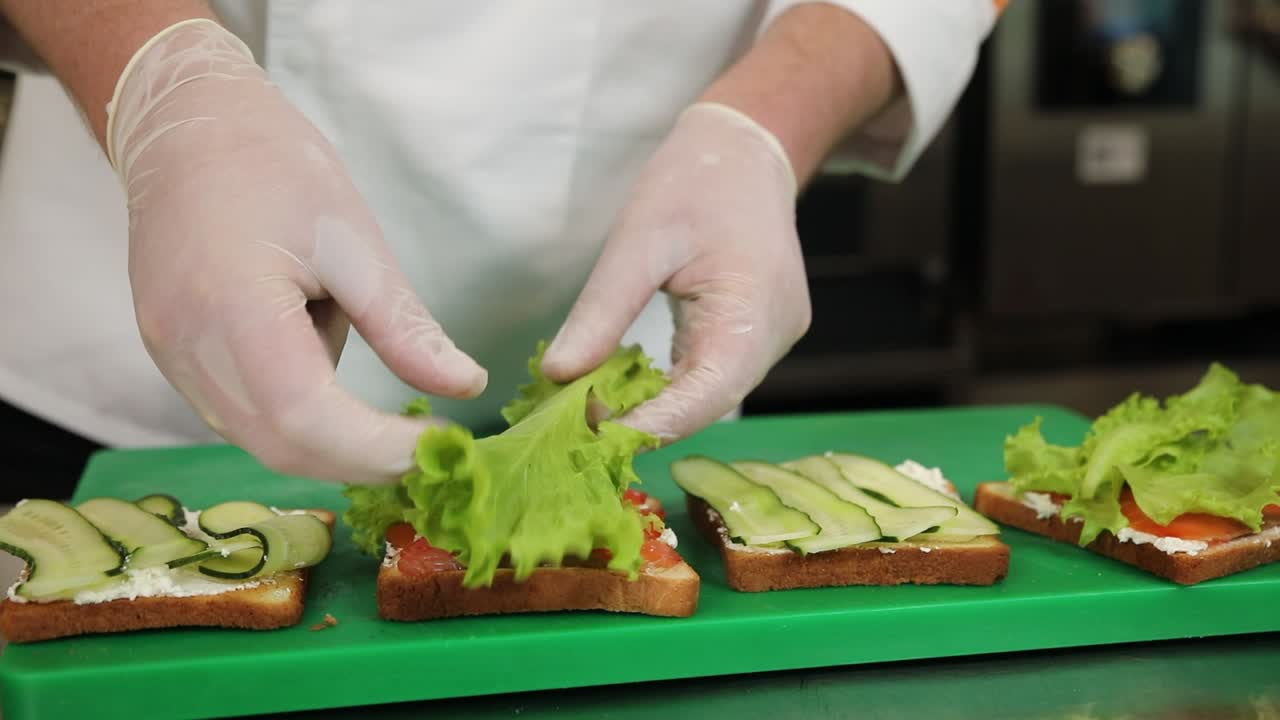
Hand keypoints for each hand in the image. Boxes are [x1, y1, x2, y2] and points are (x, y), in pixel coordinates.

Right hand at [109, 20, 485, 481]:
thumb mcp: (354, 240)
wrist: (188, 127)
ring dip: (332, 443)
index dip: (376, 448)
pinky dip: (298, 419)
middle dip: (362, 459)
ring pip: (259, 439)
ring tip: (387, 416)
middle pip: (279, 445)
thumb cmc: (275, 168)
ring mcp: (170, 357)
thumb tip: (466, 386)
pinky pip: (240, 415)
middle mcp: (187, 347)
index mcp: (232, 308)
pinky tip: (331, 380)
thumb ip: (404, 326)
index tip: (440, 444)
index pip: (305, 416)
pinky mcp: (172, 357)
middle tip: (427, 448)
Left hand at [541, 103, 809, 442]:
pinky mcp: (758, 335)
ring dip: (654, 405)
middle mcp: (773, 337)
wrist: (745, 149)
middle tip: (575, 426)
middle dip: (644, 421)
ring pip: (708, 394)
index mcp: (755, 311)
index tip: (590, 439)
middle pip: (707, 403)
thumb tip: (557, 375)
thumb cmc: (693, 183)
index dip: (650, 426)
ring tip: (591, 408)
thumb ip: (601, 314)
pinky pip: (712, 373)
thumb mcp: (636, 242)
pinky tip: (626, 385)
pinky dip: (668, 385)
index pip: (705, 396)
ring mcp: (771, 339)